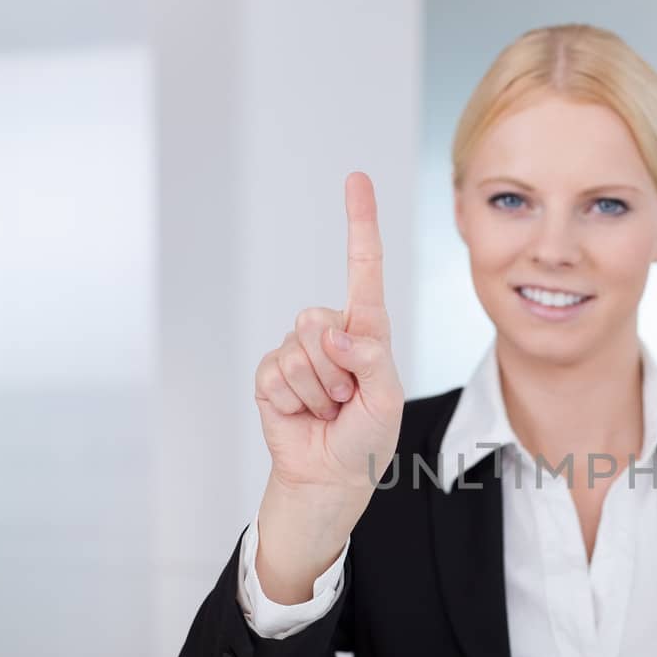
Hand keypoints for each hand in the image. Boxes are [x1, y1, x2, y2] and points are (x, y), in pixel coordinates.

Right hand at [253, 171, 403, 505]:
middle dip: (337, 368)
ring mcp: (297, 352)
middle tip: (347, 399)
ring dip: (318, 390)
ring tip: (329, 410)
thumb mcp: (386, 396)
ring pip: (299, 349)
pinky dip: (294, 400)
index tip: (356, 180)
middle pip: (318, 319)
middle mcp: (331, 332)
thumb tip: (331, 331)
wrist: (331, 476)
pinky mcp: (270, 374)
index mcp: (367, 329)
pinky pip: (276, 373)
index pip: (363, 269)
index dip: (359, 223)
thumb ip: (368, 357)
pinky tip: (303, 413)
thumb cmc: (367, 436)